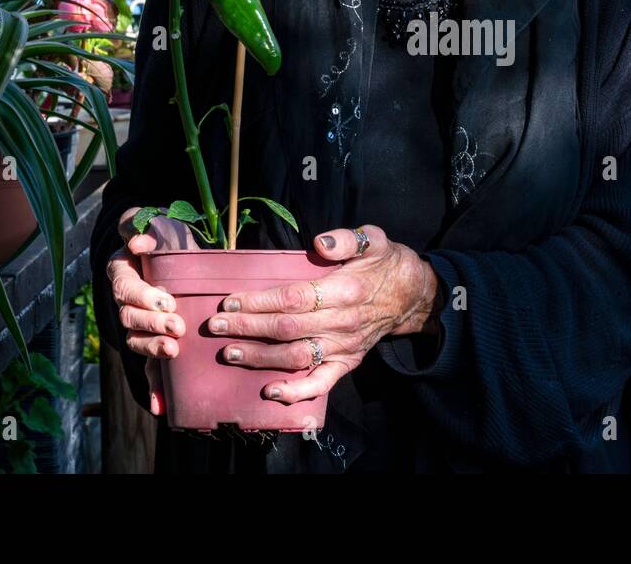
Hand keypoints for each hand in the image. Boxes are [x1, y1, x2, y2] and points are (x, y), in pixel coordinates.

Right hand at [107, 207, 198, 415]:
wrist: (174, 246)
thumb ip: (140, 225)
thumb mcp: (152, 219)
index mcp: (122, 274)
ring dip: (153, 350)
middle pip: (130, 320)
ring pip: (137, 342)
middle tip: (178, 326)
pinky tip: (161, 405)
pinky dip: (155, 387)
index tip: (166, 301)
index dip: (143, 298)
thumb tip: (139, 243)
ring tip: (174, 352)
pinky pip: (150, 365)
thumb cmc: (162, 231)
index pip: (125, 290)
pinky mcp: (156, 338)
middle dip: (153, 325)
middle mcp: (126, 302)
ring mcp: (140, 323)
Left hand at [211, 225, 439, 403]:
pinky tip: (271, 392)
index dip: (259, 302)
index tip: (230, 301)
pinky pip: (321, 383)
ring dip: (260, 357)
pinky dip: (296, 391)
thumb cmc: (387, 265)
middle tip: (216, 326)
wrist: (414, 296)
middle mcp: (343, 322)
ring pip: (296, 357)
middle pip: (287, 328)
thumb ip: (347, 239)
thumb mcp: (375, 240)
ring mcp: (345, 346)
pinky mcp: (348, 362)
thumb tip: (319, 242)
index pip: (294, 298)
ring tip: (230, 353)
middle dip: (247, 328)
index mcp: (346, 289)